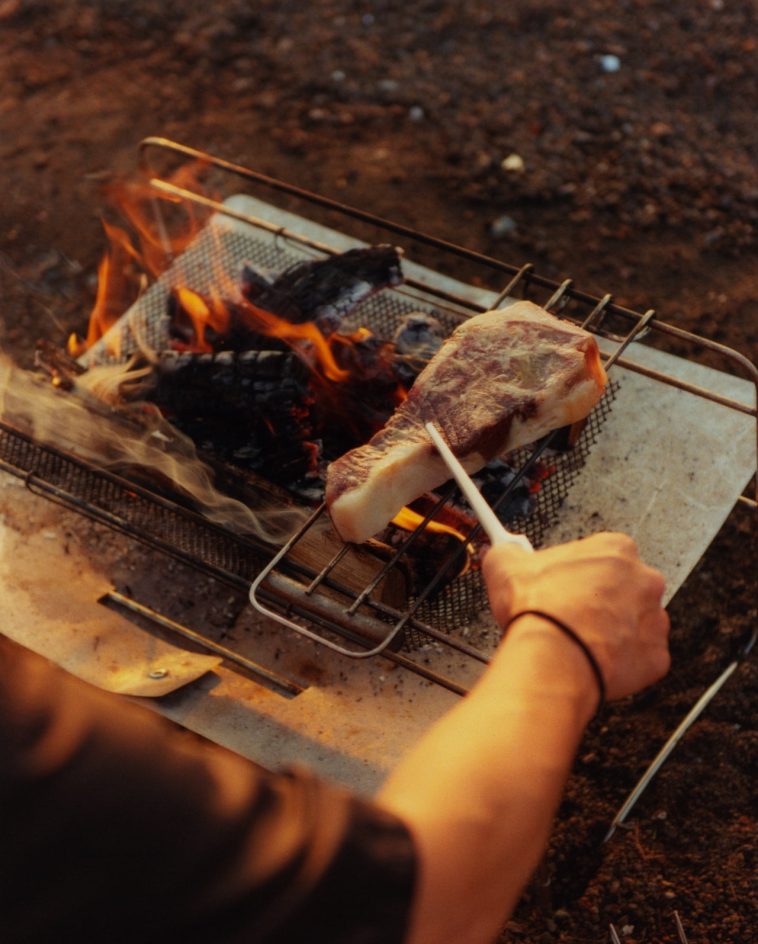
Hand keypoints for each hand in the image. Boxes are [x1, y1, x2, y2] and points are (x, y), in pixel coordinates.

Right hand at [481, 532, 670, 700]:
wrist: (553, 659)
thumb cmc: (539, 611)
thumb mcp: (505, 566)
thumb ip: (508, 552)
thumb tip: (502, 553)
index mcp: (614, 549)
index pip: (601, 555)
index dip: (578, 573)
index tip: (563, 585)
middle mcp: (644, 580)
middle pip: (624, 588)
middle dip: (600, 602)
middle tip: (570, 615)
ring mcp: (654, 620)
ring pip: (634, 623)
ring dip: (612, 631)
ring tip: (579, 642)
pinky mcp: (656, 656)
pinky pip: (640, 658)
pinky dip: (621, 662)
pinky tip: (594, 661)